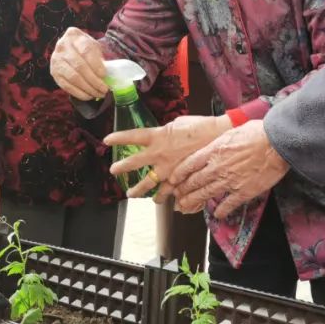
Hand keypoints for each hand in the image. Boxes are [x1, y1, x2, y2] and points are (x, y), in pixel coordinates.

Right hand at [50, 27, 108, 100]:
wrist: (69, 50)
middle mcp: (62, 46)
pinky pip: (67, 86)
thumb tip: (107, 77)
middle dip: (94, 80)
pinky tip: (88, 96)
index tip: (104, 75)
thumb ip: (99, 58)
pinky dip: (79, 93)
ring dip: (88, 89)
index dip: (96, 65)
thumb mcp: (93, 47)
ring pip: (73, 77)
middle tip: (104, 89)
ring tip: (98, 94)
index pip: (86, 51)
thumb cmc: (84, 48)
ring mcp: (56, 60)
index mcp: (74, 35)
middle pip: (79, 66)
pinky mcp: (54, 73)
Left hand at [106, 114, 230, 200]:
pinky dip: (164, 196)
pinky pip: (168, 191)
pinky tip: (161, 200)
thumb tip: (160, 135)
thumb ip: (164, 132)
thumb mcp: (177, 123)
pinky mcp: (180, 178)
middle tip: (114, 171)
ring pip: (149, 184)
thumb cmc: (200, 126)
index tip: (107, 140)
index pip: (133, 136)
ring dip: (139, 190)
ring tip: (131, 194)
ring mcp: (169, 168)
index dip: (119, 138)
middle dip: (122, 168)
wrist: (217, 137)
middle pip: (135, 162)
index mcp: (158, 136)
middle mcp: (159, 154)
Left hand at [173, 121, 288, 218]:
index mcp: (214, 150)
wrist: (276, 143)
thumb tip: (217, 144)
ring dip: (193, 201)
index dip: (179, 173)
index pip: (190, 164)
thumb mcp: (231, 132)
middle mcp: (217, 167)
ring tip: (185, 207)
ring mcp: (229, 181)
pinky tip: (217, 214)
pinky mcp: (243, 192)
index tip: (173, 179)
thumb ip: (220, 142)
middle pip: (194, 181)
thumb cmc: (257, 133)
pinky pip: (227, 204)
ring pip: (206, 194)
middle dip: (183, 190)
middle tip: (176, 197)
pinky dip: (221, 210)